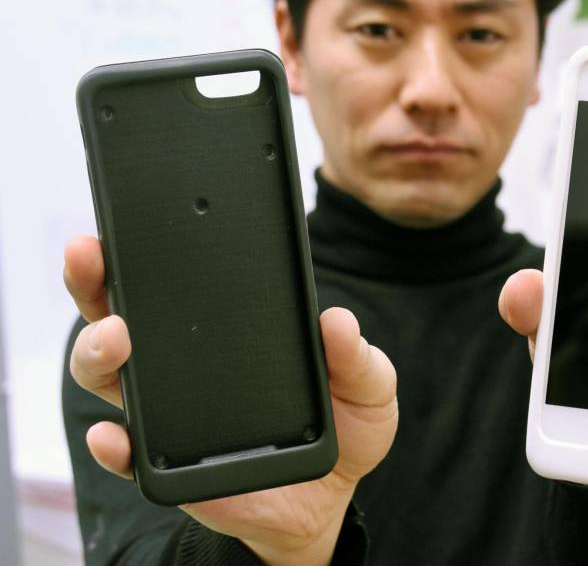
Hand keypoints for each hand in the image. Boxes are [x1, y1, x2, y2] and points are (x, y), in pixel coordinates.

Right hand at [64, 235, 397, 565]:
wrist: (336, 493)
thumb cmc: (346, 424)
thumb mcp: (367, 383)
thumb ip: (356, 355)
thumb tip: (337, 321)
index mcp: (229, 333)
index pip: (179, 286)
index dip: (143, 253)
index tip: (123, 222)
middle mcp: (186, 367)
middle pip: (120, 318)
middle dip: (95, 285)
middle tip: (93, 261)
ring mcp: (172, 415)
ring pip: (111, 377)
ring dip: (97, 353)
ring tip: (114, 336)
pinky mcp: (171, 468)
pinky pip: (129, 456)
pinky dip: (113, 445)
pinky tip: (112, 433)